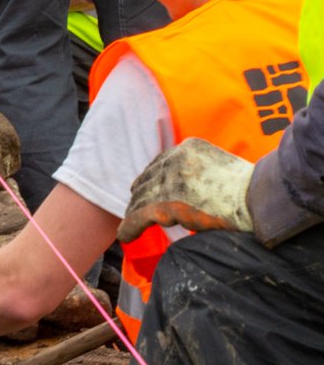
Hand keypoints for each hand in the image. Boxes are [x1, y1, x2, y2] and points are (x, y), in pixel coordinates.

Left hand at [119, 138, 253, 242]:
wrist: (259, 198)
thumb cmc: (253, 188)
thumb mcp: (222, 167)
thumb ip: (202, 171)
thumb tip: (196, 187)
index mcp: (187, 147)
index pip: (161, 162)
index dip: (152, 177)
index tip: (145, 187)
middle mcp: (174, 159)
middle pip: (149, 178)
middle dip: (141, 193)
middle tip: (135, 206)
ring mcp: (170, 181)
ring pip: (142, 197)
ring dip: (134, 211)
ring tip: (128, 225)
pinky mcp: (168, 203)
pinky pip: (141, 215)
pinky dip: (131, 225)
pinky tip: (124, 235)